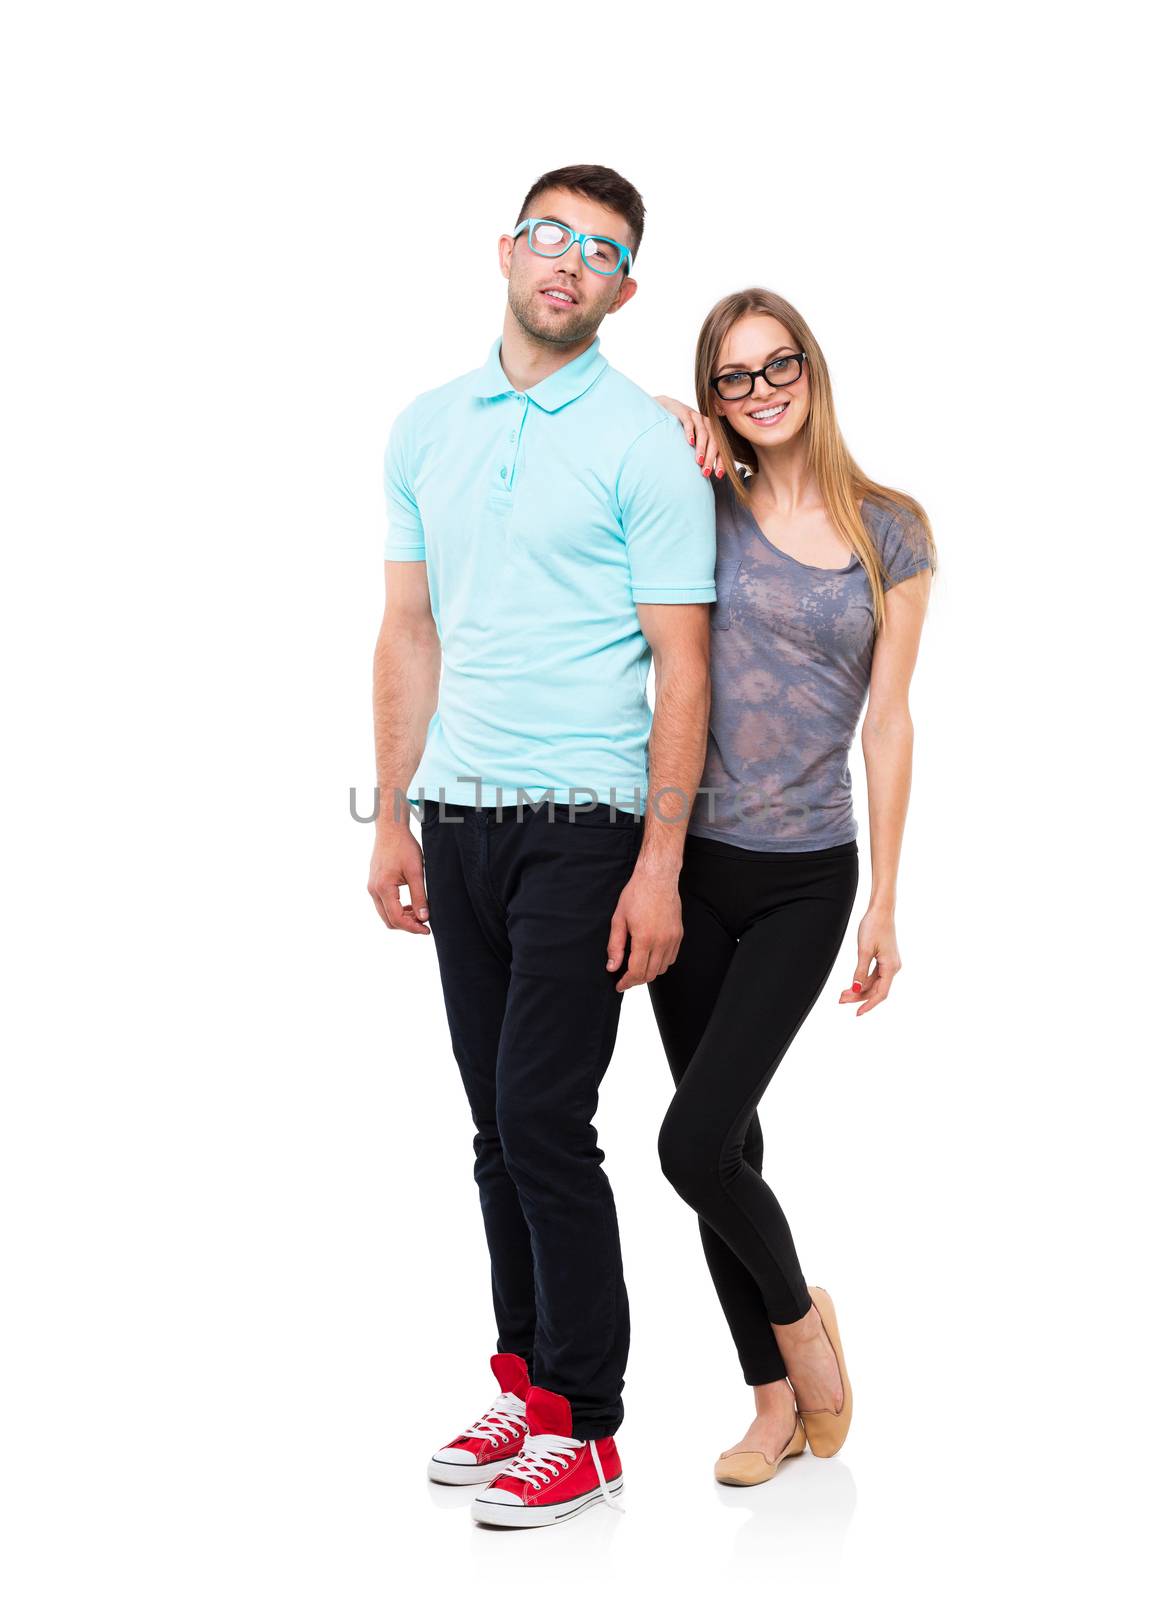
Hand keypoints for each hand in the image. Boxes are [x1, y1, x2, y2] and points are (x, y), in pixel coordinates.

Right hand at [368, 825, 430, 933]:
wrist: (391, 830)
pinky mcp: (374, 884)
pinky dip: (396, 910)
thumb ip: (419, 896)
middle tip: (425, 924)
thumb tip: (423, 917)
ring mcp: (372, 887)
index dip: (412, 927)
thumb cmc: (404, 846)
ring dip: (402, 918)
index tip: (427, 929)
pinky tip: (410, 905)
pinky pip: (384, 905)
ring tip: (419, 914)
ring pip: (385, 914)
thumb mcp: (416, 872)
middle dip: (407, 925)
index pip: (396, 918)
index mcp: (383, 888)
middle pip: (389, 920)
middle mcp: (374, 890)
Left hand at [605, 868, 682, 990]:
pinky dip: (661, 963)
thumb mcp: (618, 919)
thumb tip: (612, 966)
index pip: (637, 972)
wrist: (658, 878)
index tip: (619, 985)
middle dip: (636, 980)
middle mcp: (661, 941)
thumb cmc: (637, 894)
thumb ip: (615, 946)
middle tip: (625, 978)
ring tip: (637, 968)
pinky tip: (651, 958)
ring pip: (662, 969)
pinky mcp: (678, 935)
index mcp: (644, 938)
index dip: (626, 982)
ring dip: (649, 972)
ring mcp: (672, 939)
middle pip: (650, 974)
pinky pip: (671, 958)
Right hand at [653, 395, 723, 479]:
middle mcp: (706, 423)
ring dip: (702, 448)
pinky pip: (689, 423)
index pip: (720, 448)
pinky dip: (690, 432)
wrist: (667, 408)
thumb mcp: (692, 441)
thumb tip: (704, 473)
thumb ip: (698, 452)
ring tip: (698, 461)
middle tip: (705, 472)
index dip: (720, 462)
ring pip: (703, 433)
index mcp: (712, 431)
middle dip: (710, 458)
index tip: (718, 475)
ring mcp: (696, 417)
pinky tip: (690, 442)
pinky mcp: (684, 412)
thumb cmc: (680, 428)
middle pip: (714, 442)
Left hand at [839, 907, 900, 1013]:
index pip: (880, 993)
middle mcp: (893, 967)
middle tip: (840, 1000)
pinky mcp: (885, 959)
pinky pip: (875, 975)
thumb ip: (860, 972)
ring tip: (842, 994)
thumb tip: (855, 989)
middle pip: (876, 990)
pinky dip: (863, 981)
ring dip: (859, 989)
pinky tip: (852, 984)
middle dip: (859, 997)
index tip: (857, 1013)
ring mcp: (890, 963)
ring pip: (874, 983)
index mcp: (891, 967)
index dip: (868, 1004)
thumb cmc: (873, 926)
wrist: (881, 910)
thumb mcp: (863, 950)